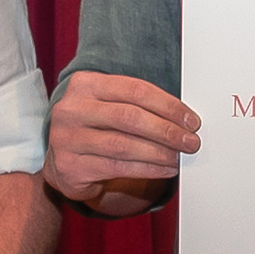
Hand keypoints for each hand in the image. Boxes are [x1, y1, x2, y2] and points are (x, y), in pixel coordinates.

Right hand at [42, 69, 198, 209]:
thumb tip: (184, 119)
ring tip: (179, 157)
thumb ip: (138, 106)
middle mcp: (72, 109)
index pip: (135, 90)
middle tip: (190, 141)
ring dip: (159, 152)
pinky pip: (118, 167)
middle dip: (166, 130)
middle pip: (130, 117)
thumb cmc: (96, 129)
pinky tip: (164, 169)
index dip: (168, 105)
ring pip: (124, 145)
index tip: (190, 119)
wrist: (64, 162)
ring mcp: (67, 138)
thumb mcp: (110, 107)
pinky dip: (147, 169)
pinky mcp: (70, 166)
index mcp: (85, 84)